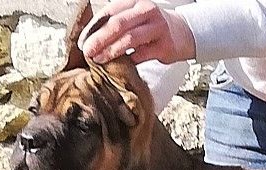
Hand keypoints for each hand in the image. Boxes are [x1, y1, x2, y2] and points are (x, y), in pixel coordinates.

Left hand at [79, 0, 195, 64]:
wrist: (183, 33)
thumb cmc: (152, 27)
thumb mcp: (135, 18)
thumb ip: (116, 23)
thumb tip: (90, 39)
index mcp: (134, 2)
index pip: (109, 12)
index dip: (93, 28)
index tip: (82, 42)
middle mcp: (146, 10)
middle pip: (117, 24)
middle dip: (99, 39)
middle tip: (87, 52)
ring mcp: (157, 27)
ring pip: (129, 39)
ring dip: (112, 51)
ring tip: (99, 59)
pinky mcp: (165, 45)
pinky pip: (143, 54)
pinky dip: (130, 60)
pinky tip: (121, 66)